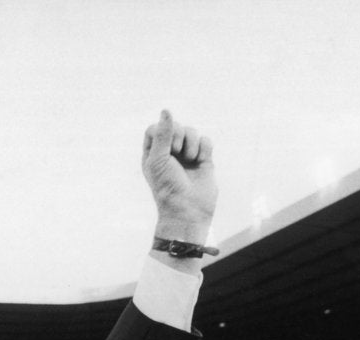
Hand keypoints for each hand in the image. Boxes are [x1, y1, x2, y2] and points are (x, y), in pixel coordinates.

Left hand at [142, 110, 217, 243]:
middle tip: (176, 154)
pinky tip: (201, 161)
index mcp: (152, 153)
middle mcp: (169, 152)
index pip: (156, 128)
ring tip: (190, 160)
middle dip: (178, 137)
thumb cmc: (167, 187)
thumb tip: (166, 110)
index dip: (163, 131)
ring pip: (192, 131)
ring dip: (192, 144)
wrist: (188, 210)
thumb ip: (162, 134)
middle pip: (175, 126)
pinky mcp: (204, 159)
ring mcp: (186, 155)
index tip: (166, 146)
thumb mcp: (158, 159)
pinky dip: (204, 148)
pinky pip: (206, 140)